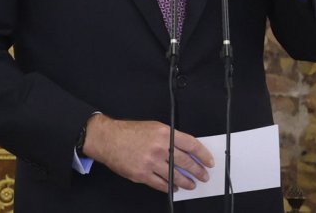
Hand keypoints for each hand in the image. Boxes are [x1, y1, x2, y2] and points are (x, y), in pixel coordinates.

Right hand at [84, 115, 212, 192]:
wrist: (107, 139)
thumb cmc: (128, 132)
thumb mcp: (152, 127)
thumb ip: (169, 138)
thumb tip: (186, 151)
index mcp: (164, 133)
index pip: (191, 145)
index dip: (203, 155)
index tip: (208, 161)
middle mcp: (159, 148)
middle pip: (186, 162)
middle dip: (197, 171)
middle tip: (203, 176)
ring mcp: (151, 162)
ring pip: (175, 176)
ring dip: (186, 182)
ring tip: (191, 185)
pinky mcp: (142, 174)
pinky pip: (161, 184)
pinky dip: (169, 187)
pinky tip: (173, 188)